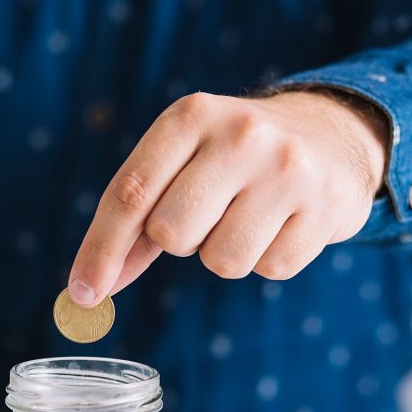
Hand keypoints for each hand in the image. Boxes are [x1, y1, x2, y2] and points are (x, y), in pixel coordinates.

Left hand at [68, 90, 389, 304]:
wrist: (330, 133)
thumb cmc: (229, 159)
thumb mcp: (179, 164)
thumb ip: (133, 222)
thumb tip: (89, 289)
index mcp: (189, 117)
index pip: (129, 193)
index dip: (100, 250)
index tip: (81, 294)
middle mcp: (240, 134)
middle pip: (171, 233)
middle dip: (178, 242)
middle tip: (205, 215)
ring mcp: (289, 168)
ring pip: (222, 261)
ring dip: (223, 254)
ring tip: (245, 216)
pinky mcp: (327, 205)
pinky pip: (271, 269)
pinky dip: (267, 258)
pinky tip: (281, 223)